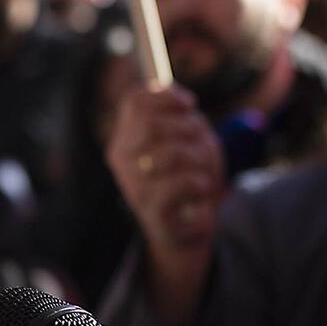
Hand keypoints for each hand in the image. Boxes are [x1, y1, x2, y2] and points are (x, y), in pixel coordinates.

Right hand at [106, 85, 225, 253]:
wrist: (185, 230)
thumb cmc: (185, 177)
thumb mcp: (183, 139)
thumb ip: (180, 115)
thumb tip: (182, 100)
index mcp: (125, 138)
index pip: (135, 102)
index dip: (166, 95)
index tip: (190, 103)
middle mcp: (122, 161)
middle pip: (152, 125)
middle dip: (188, 128)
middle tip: (202, 141)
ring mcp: (135, 188)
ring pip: (173, 154)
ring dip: (201, 158)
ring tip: (204, 171)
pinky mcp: (153, 213)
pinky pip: (184, 183)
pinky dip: (202, 183)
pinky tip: (200, 191)